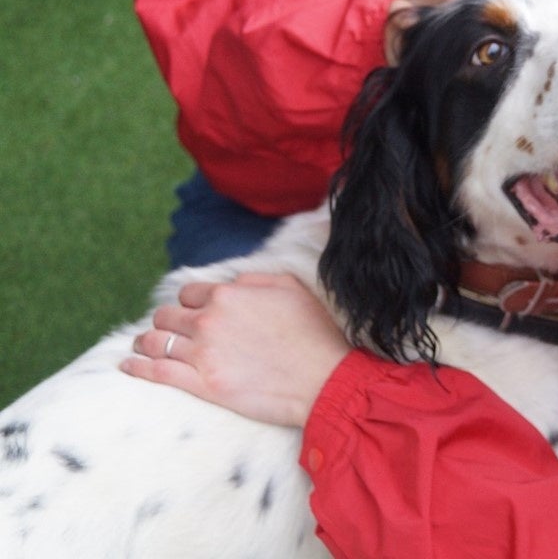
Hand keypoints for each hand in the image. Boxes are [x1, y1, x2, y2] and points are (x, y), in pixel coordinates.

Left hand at [122, 273, 350, 427]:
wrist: (323, 379)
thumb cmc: (313, 334)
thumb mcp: (291, 289)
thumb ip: (255, 280)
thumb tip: (234, 283)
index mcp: (228, 295)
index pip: (189, 292)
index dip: (190, 302)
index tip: (193, 312)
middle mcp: (208, 321)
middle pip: (167, 315)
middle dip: (167, 321)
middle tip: (170, 330)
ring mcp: (202, 354)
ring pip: (155, 341)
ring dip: (146, 341)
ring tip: (143, 345)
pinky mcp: (203, 384)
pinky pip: (157, 372)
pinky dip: (137, 367)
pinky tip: (127, 364)